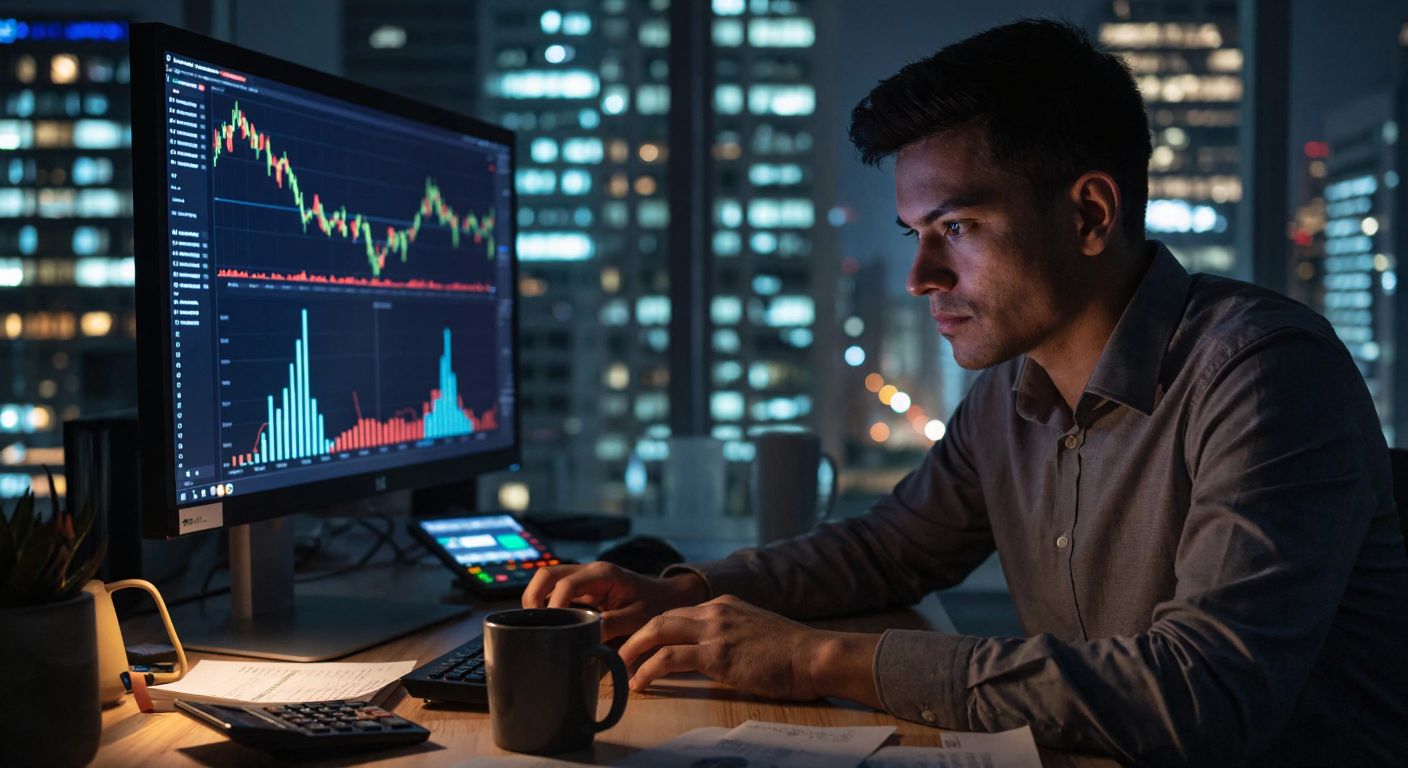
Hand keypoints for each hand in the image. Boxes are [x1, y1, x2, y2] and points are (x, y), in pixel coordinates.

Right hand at [522, 561, 709, 639]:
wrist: (666, 597)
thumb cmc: (654, 605)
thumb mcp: (637, 618)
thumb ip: (612, 625)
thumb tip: (584, 637)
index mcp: (601, 574)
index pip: (566, 584)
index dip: (554, 606)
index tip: (552, 629)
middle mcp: (588, 572)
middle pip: (546, 574)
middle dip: (533, 597)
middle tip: (532, 625)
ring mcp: (582, 579)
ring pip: (546, 581)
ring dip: (536, 600)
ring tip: (536, 627)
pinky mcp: (581, 590)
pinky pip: (555, 592)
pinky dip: (545, 605)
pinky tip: (547, 626)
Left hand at [618, 594, 881, 706]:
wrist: (816, 655)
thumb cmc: (793, 653)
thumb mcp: (754, 633)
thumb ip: (730, 636)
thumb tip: (710, 655)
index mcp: (723, 604)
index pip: (677, 613)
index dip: (653, 631)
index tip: (638, 648)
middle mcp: (715, 610)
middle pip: (659, 617)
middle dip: (633, 637)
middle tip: (616, 656)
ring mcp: (715, 629)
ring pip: (658, 631)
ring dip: (633, 651)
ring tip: (619, 670)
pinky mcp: (717, 653)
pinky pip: (670, 658)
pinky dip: (649, 670)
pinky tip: (640, 684)